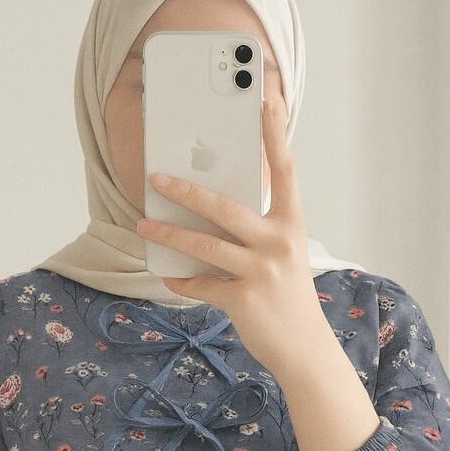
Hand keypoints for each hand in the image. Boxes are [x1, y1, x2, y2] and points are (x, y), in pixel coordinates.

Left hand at [135, 98, 327, 372]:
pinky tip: (169, 276)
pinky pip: (202, 284)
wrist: (305, 349)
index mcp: (291, 225)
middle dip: (187, 191)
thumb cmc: (290, 298)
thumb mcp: (284, 257)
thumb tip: (210, 213)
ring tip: (144, 226)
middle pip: (226, 207)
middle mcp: (279, 243)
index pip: (284, 171)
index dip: (275, 135)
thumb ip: (257, 232)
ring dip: (169, 235)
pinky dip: (182, 280)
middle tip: (156, 179)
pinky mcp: (244, 299)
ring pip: (204, 245)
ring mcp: (262, 272)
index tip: (266, 102)